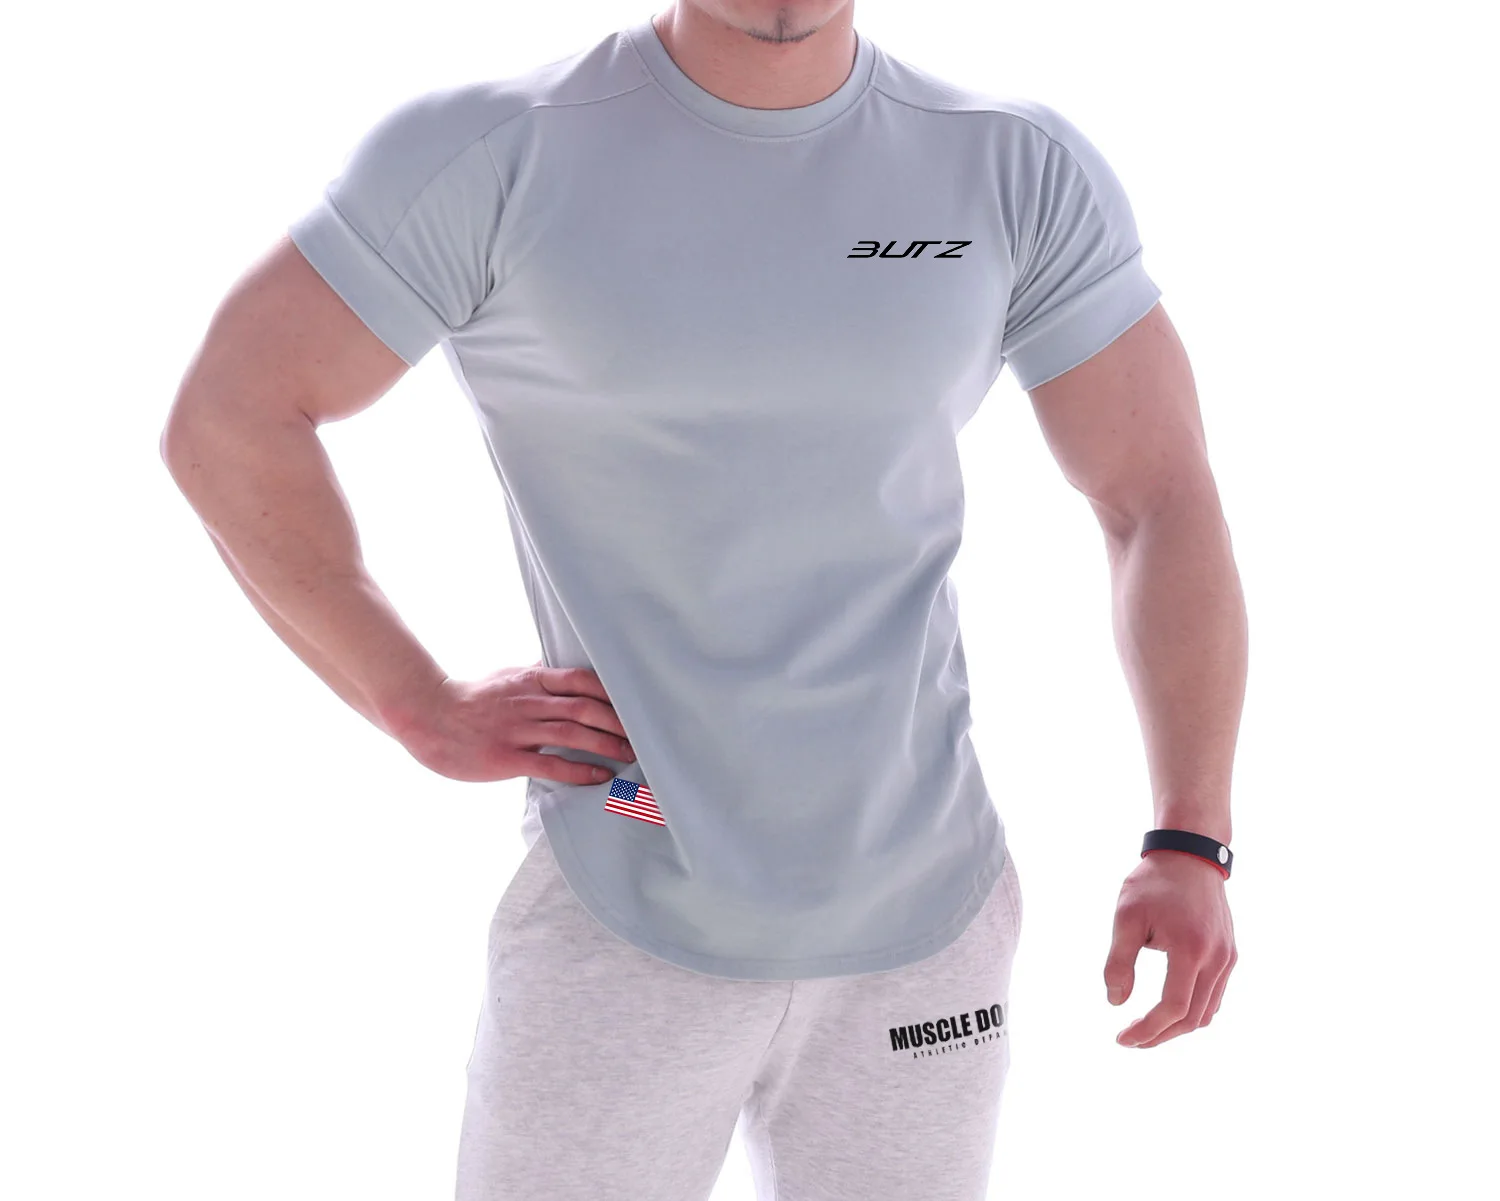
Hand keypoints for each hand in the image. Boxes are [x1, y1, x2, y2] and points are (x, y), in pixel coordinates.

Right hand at [382, 659, 635, 785]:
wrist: (427, 715)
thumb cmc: (470, 698)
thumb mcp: (507, 676)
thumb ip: (538, 675)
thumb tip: (566, 669)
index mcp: (531, 680)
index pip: (582, 681)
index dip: (612, 694)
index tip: (634, 706)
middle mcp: (529, 701)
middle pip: (584, 708)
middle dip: (618, 722)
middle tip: (643, 735)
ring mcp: (517, 729)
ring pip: (572, 734)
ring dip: (606, 744)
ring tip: (630, 755)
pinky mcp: (506, 757)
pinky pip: (550, 764)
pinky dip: (580, 770)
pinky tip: (600, 776)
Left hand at [1103, 850, 1236, 1047]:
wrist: (1190, 855)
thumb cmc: (1154, 884)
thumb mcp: (1126, 917)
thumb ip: (1119, 962)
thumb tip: (1116, 1003)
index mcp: (1191, 949)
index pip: (1173, 1008)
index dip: (1148, 1029)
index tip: (1122, 1038)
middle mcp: (1217, 959)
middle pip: (1193, 1018)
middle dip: (1160, 1035)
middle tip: (1131, 1039)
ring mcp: (1227, 958)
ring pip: (1207, 1011)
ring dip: (1177, 1027)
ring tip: (1146, 1029)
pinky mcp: (1230, 954)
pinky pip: (1215, 995)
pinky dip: (1193, 1011)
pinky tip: (1169, 1010)